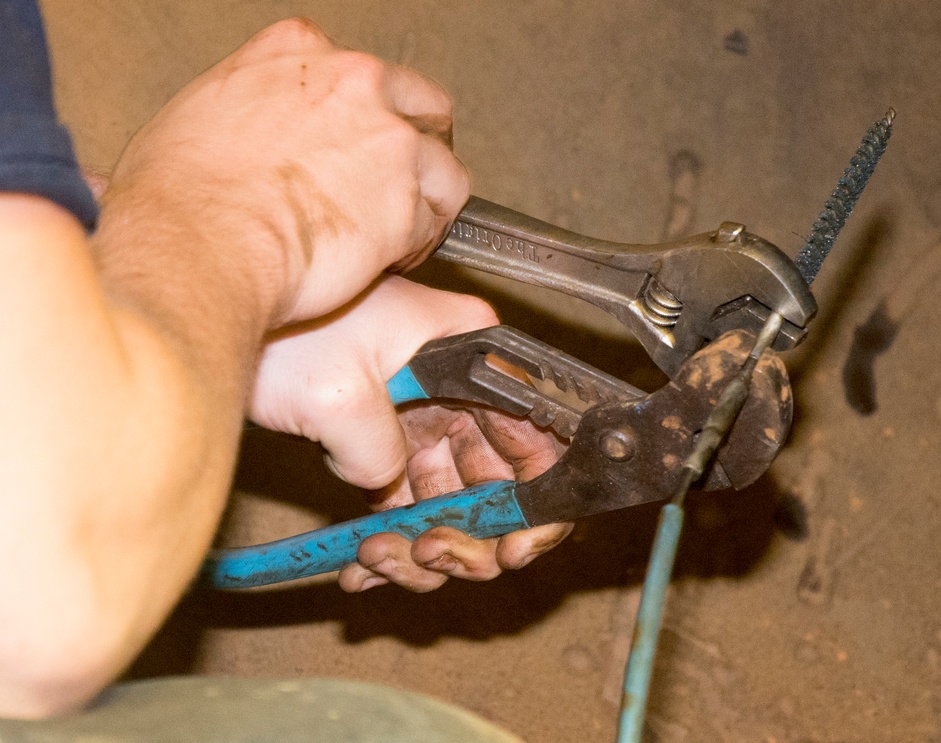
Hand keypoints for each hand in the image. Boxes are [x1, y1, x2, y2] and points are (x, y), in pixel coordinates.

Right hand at [102, 18, 468, 325]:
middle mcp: (357, 86)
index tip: (356, 149)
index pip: (363, 74)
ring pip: (444, 171)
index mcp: (301, 53)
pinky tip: (387, 262)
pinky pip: (433, 225)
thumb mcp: (200, 113)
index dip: (366, 118)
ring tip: (400, 235)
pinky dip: (417, 246)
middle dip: (418, 150)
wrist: (199, 244)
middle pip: (424, 110)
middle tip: (398, 187)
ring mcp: (390, 143)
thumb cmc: (181, 195)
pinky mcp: (406, 203)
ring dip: (428, 204)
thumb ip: (252, 104)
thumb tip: (251, 129)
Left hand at [250, 275, 571, 590]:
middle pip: (501, 485)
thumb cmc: (283, 327)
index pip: (539, 439)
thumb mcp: (338, 392)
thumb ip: (382, 457)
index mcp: (472, 357)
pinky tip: (361, 565)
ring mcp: (424, 422)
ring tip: (376, 555)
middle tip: (434, 554)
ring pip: (453, 507)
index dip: (537, 502)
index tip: (513, 546)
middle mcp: (459, 391)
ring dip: (423, 548)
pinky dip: (391, 543)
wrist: (228, 312)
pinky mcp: (387, 445)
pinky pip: (408, 507)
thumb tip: (387, 492)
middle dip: (472, 536)